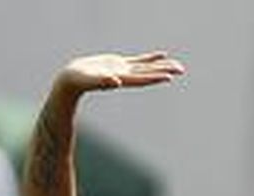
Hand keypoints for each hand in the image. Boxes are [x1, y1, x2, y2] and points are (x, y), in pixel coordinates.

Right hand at [55, 52, 184, 95]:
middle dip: (164, 71)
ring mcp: (123, 70)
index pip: (142, 79)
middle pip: (148, 73)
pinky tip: (161, 55)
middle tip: (181, 69)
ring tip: (177, 65)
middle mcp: (125, 76)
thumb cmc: (78, 81)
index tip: (170, 76)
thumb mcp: (90, 80)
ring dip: (161, 65)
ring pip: (146, 67)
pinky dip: (150, 58)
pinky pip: (139, 60)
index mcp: (120, 80)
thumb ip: (103, 81)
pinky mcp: (119, 64)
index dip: (155, 77)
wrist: (71, 79)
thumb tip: (116, 82)